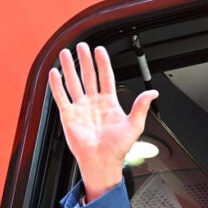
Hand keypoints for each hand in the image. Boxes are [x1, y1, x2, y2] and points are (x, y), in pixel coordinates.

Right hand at [48, 42, 157, 201]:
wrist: (102, 162)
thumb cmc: (118, 148)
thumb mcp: (135, 125)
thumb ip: (141, 106)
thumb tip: (153, 92)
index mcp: (109, 103)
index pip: (105, 77)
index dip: (103, 63)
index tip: (100, 50)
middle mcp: (94, 103)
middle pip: (88, 76)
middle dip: (85, 60)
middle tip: (82, 46)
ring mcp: (81, 108)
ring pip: (74, 83)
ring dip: (70, 68)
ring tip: (66, 53)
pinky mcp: (69, 116)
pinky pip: (61, 97)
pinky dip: (57, 85)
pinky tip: (55, 73)